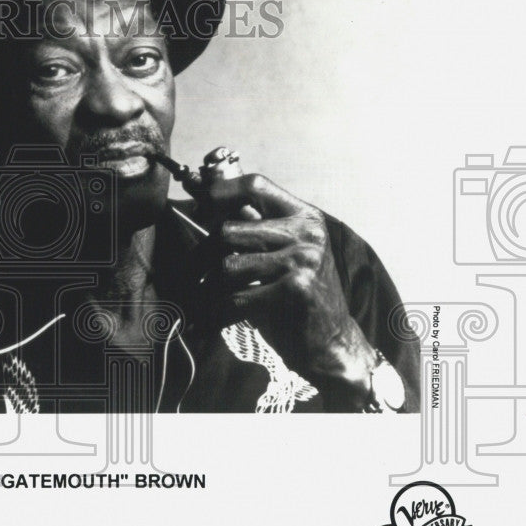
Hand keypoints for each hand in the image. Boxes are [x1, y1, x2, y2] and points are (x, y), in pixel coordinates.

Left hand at [204, 173, 377, 410]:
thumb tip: (205, 196)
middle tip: (193, 274)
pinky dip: (222, 311)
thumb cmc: (298, 296)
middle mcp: (307, 233)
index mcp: (305, 216)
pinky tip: (223, 316)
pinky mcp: (296, 290)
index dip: (220, 191)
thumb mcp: (284, 252)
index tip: (199, 204)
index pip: (255, 184)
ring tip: (213, 298)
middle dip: (203, 256)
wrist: (332, 341)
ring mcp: (304, 260)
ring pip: (227, 265)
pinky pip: (237, 296)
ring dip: (212, 288)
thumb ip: (254, 226)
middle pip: (228, 230)